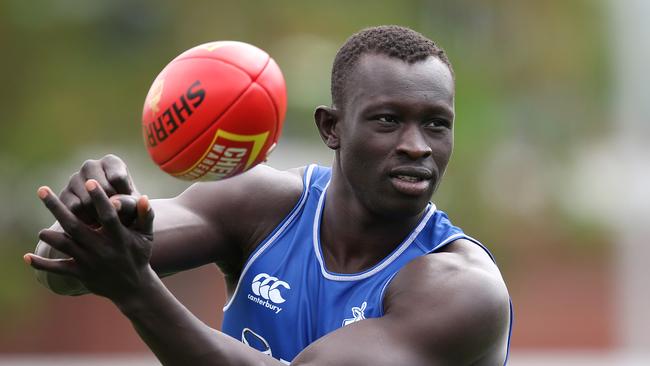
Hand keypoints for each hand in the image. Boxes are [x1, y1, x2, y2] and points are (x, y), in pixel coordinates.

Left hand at [26, 180, 154, 302]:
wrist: (133, 287)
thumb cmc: (139, 255)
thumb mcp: (146, 236)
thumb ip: (146, 216)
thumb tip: (144, 197)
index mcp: (118, 237)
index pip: (108, 215)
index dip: (99, 199)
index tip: (89, 182)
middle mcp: (102, 249)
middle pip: (76, 226)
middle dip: (58, 208)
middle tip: (42, 190)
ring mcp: (90, 262)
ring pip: (66, 246)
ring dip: (51, 237)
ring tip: (41, 229)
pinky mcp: (81, 273)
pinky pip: (59, 269)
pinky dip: (43, 264)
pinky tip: (27, 256)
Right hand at [60, 154, 137, 224]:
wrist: (110, 221)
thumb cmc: (127, 208)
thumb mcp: (133, 206)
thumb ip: (128, 203)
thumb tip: (114, 204)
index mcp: (111, 162)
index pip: (117, 178)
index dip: (123, 195)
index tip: (127, 202)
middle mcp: (90, 165)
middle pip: (100, 188)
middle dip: (109, 205)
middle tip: (115, 215)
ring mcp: (74, 178)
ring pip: (86, 199)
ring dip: (97, 214)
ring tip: (106, 220)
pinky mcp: (64, 194)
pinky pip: (74, 209)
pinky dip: (85, 219)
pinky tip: (94, 223)